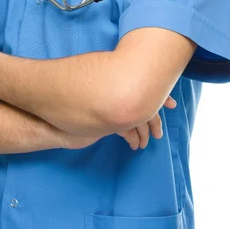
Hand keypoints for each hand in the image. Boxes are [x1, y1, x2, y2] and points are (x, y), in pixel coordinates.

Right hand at [61, 95, 176, 150]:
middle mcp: (118, 94)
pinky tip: (133, 145)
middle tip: (159, 132)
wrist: (57, 114)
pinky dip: (132, 138)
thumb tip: (135, 86)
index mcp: (119, 83)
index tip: (172, 104)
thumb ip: (114, 87)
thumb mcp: (101, 91)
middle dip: (155, 119)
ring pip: (138, 120)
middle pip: (146, 106)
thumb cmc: (77, 99)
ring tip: (145, 143)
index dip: (162, 96)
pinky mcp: (108, 122)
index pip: (147, 87)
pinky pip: (126, 131)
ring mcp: (113, 108)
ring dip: (144, 133)